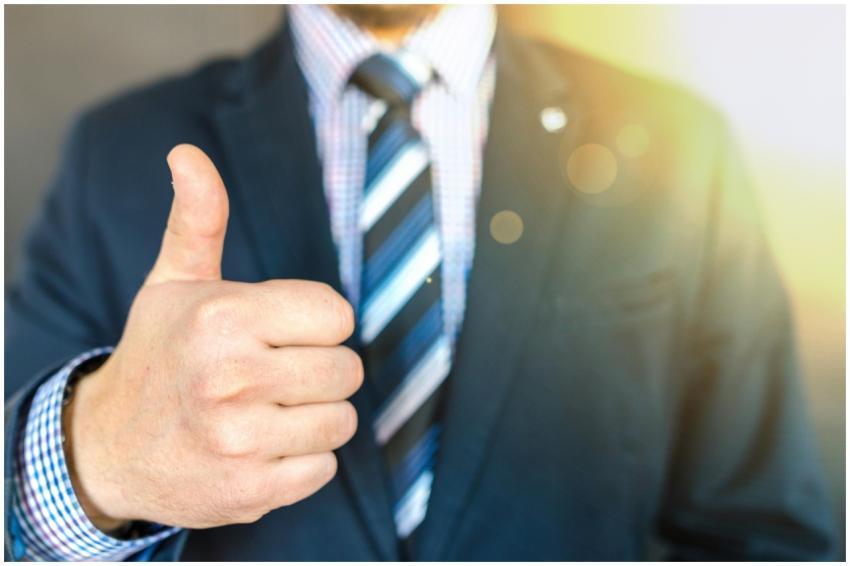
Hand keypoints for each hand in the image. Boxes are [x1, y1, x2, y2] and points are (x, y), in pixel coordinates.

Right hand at [65, 144, 361, 530]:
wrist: (112, 447)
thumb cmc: (159, 355)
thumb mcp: (174, 283)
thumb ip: (198, 219)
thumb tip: (187, 153)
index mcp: (224, 317)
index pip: (338, 315)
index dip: (317, 322)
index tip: (284, 330)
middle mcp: (232, 378)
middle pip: (347, 369)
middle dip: (318, 369)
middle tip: (274, 372)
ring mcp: (241, 440)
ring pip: (341, 420)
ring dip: (313, 416)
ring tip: (267, 410)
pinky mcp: (250, 490)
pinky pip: (324, 468)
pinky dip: (302, 459)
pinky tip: (263, 447)